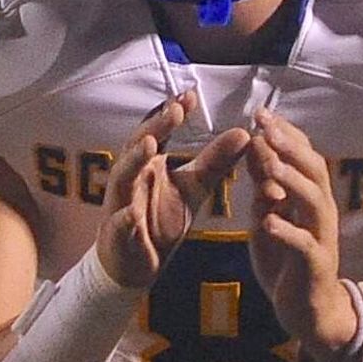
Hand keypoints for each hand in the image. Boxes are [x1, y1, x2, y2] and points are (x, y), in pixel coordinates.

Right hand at [97, 93, 251, 289]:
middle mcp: (131, 177)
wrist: (137, 265)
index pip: (159, 131)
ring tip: (151, 145)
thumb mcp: (194, 189)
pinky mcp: (117, 234)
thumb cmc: (160, 221)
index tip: (191, 96)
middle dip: (156, 126)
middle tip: (175, 109)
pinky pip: (120, 224)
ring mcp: (121, 203)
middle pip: (140, 144)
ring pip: (123, 177)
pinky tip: (133, 215)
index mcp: (149, 163)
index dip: (172, 113)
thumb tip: (245, 134)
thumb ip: (215, 162)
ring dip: (135, 160)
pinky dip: (125, 219)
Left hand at [242, 111, 355, 353]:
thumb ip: (264, 187)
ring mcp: (321, 236)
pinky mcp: (315, 264)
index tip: (261, 114)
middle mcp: (321, 211)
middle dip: (290, 146)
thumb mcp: (269, 217)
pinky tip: (269, 221)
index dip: (284, 134)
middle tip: (266, 127)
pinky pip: (304, 244)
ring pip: (314, 201)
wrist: (306, 309)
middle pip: (313, 169)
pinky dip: (287, 231)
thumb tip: (255, 148)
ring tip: (269, 165)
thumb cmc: (286, 261)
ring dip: (291, 181)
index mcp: (309, 196)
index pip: (303, 155)